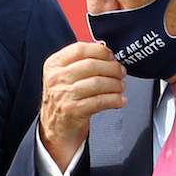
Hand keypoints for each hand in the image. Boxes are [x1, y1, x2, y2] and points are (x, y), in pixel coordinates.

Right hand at [39, 41, 126, 168]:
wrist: (55, 127)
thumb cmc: (64, 98)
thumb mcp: (64, 75)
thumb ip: (80, 61)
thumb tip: (104, 49)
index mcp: (54, 64)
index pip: (80, 49)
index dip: (101, 51)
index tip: (111, 56)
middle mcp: (56, 78)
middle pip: (92, 65)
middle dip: (112, 68)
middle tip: (121, 72)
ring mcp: (64, 95)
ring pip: (98, 83)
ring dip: (115, 84)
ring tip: (121, 86)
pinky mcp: (73, 111)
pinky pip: (100, 101)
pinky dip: (114, 100)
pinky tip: (120, 100)